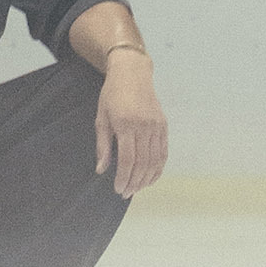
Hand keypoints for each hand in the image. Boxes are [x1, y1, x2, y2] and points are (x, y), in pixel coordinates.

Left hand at [94, 51, 167, 197]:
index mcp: (125, 124)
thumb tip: (102, 169)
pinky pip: (163, 152)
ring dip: (146, 178)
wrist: (132, 73)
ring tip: (137, 188)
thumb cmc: (112, 95)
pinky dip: (158, 168)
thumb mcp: (101, 117)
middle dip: (134, 182)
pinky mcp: (163, 126)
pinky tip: (151, 177)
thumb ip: (102, 145)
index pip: (128, 159)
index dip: (124, 178)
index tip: (118, 189)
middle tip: (126, 193)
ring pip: (155, 160)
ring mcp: (156, 126)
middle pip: (142, 163)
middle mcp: (144, 126)